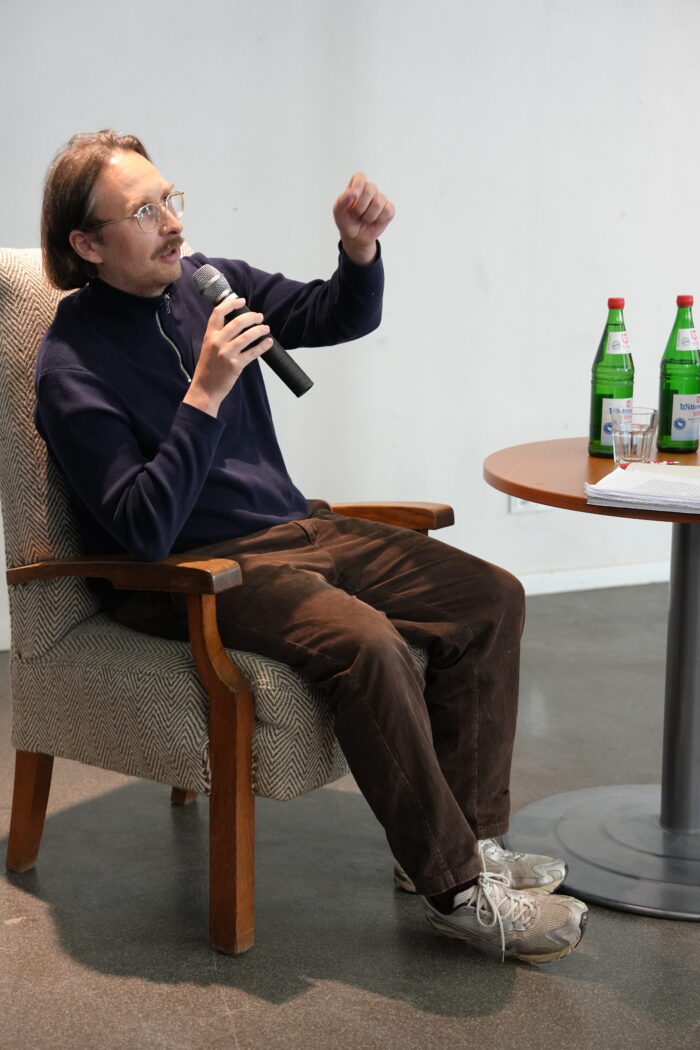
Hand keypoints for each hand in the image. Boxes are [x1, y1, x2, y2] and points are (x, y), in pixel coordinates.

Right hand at [184, 296, 271, 416]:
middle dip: (252, 317)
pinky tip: (268, 342)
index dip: (231, 304)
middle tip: (260, 317)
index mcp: (209, 336)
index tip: (242, 301)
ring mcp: (226, 353)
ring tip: (266, 328)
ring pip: (247, 336)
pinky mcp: (235, 365)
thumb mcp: (208, 348)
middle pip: (237, 322)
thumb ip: (219, 336)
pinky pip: (253, 352)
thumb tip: (236, 324)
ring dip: (260, 330)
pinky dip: (263, 346)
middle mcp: (217, 342)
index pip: (218, 313)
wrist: (204, 389)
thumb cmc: (208, 369)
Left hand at [333, 172, 394, 264]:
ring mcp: (380, 199)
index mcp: (356, 186)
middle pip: (371, 188)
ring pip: (378, 202)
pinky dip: (379, 219)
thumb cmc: (346, 221)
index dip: (358, 185)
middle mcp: (370, 189)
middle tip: (355, 214)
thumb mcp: (338, 212)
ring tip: (364, 219)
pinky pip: (387, 211)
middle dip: (361, 206)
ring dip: (368, 216)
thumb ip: (342, 201)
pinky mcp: (388, 209)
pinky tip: (374, 221)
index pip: (360, 176)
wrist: (355, 237)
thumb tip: (352, 193)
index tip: (354, 196)